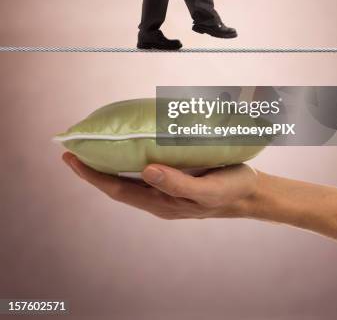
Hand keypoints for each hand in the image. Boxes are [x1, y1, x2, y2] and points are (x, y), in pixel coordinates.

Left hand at [62, 152, 258, 219]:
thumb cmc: (230, 190)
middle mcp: (158, 198)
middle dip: (92, 170)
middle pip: (117, 184)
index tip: (71, 158)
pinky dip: (128, 159)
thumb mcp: (206, 189)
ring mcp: (164, 190)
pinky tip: (128, 147)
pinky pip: (143, 171)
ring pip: (128, 178)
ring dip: (108, 164)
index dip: (92, 176)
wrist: (250, 194)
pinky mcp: (173, 179)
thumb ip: (177, 182)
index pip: (117, 189)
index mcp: (161, 202)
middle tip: (73, 149)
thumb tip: (145, 170)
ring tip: (93, 147)